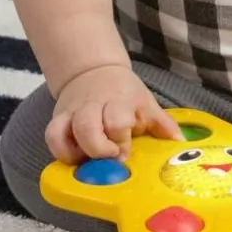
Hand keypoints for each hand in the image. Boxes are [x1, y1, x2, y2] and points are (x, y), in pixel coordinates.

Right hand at [45, 65, 182, 162]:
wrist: (94, 72)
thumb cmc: (125, 94)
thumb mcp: (146, 104)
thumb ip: (163, 124)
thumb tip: (179, 143)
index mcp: (120, 101)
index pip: (117, 122)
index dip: (120, 142)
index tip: (125, 154)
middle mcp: (93, 105)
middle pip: (87, 128)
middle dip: (98, 150)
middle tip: (110, 157)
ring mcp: (73, 112)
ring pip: (62, 132)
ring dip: (78, 152)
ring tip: (91, 159)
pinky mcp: (58, 119)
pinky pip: (51, 136)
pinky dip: (60, 151)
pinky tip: (75, 157)